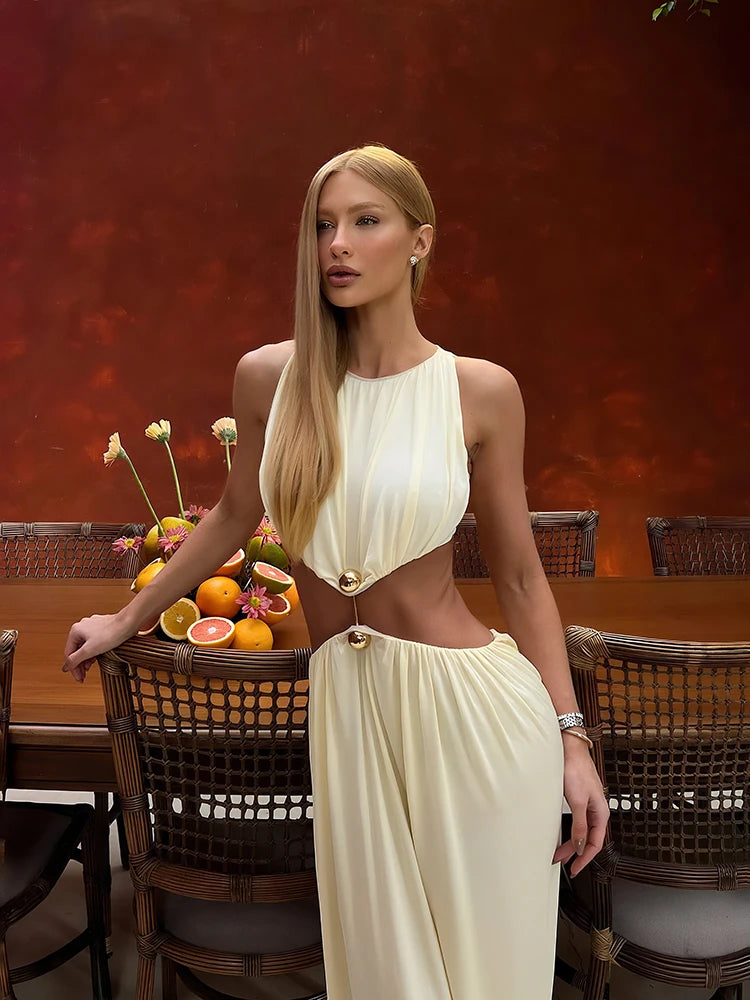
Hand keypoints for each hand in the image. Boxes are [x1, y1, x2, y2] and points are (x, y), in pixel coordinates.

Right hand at [62, 613, 132, 683]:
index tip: (78, 677)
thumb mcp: (90, 650)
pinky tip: (96, 658)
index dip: (73, 668)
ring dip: (86, 659)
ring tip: (89, 669)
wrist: (128, 623)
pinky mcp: (102, 628)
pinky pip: (94, 643)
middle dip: (80, 664)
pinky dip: (94, 652)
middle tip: (83, 676)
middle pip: (77, 650)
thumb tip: (66, 666)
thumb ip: (75, 659)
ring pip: (85, 647)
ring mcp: (92, 627)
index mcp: (75, 630)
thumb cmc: (111, 633)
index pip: (69, 653)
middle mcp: (82, 627)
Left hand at [553, 741, 609, 876]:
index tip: (575, 869)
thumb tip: (581, 846)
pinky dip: (570, 830)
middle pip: (588, 839)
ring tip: (559, 852)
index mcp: (601, 813)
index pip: (596, 844)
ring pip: (582, 830)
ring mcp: (587, 804)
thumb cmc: (576, 770)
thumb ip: (579, 825)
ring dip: (572, 842)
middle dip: (575, 853)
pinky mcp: (578, 798)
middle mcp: (596, 810)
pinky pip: (577, 821)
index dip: (585, 859)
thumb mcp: (577, 802)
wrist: (569, 748)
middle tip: (562, 863)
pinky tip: (563, 833)